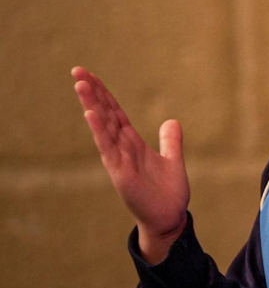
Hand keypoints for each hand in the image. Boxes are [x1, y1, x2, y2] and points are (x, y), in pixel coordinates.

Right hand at [72, 66, 189, 262]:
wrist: (169, 218)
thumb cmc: (167, 192)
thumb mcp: (173, 160)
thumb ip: (171, 141)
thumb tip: (172, 121)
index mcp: (133, 143)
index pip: (115, 112)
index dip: (104, 93)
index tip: (90, 74)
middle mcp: (122, 148)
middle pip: (105, 114)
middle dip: (92, 93)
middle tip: (77, 70)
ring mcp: (119, 159)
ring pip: (103, 127)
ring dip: (92, 106)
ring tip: (80, 85)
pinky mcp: (120, 173)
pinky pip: (108, 148)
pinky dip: (100, 131)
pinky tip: (91, 115)